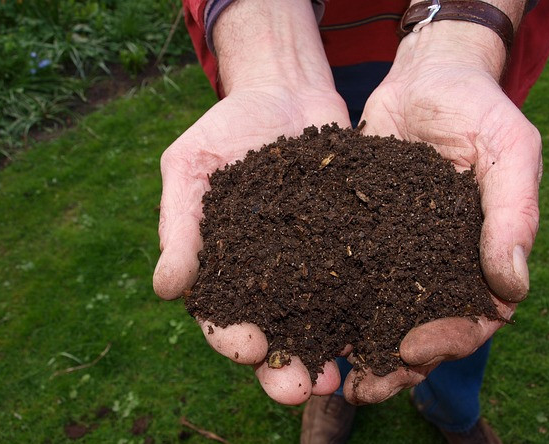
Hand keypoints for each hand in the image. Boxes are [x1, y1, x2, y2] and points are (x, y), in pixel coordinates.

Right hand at [153, 0, 350, 404]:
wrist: (284, 91)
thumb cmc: (227, 127)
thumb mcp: (191, 166)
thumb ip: (180, 225)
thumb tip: (166, 289)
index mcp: (225, 266)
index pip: (223, 316)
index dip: (232, 339)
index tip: (249, 349)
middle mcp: (270, 275)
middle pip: (275, 333)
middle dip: (285, 367)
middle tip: (302, 389)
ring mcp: (313, 262)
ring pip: (320, 321)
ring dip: (329, 353)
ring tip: (342, 376)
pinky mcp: (351, 244)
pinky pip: (360, 282)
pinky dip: (368, 309)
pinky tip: (382, 329)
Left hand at [343, 21, 540, 404]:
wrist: (425, 77)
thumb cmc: (477, 107)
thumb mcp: (508, 149)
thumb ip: (514, 213)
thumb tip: (512, 288)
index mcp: (480, 255)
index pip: (473, 318)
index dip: (447, 341)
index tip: (412, 350)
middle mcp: (437, 262)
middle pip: (420, 329)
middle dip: (394, 364)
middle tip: (361, 387)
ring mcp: (397, 251)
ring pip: (378, 312)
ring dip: (356, 346)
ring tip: (326, 372)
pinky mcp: (359, 234)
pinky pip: (344, 275)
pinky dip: (326, 302)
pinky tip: (302, 321)